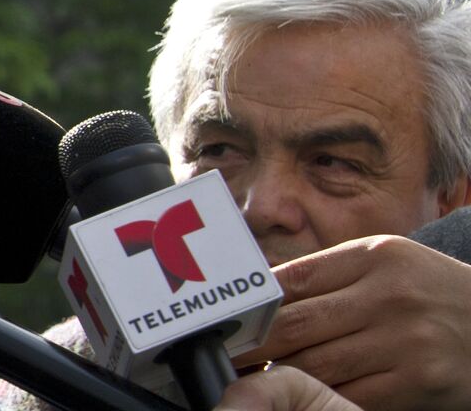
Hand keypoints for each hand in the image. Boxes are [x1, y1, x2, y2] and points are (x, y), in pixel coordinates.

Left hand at [237, 235, 470, 408]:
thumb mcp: (388, 266)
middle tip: (224, 358)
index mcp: (376, 257)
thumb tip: (258, 297)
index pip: (294, 279)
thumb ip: (329, 277)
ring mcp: (406, 340)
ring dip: (279, 377)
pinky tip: (301, 398)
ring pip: (317, 366)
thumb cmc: (431, 294)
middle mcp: (390, 295)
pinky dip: (319, 399)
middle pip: (297, 325)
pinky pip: (350, 396)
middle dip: (252, 346)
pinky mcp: (419, 381)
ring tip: (255, 380)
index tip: (224, 323)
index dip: (252, 306)